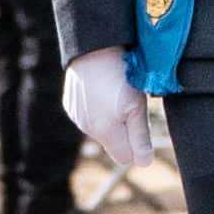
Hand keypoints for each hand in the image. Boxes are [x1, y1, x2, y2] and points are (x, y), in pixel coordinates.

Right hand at [62, 45, 154, 167]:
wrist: (93, 50)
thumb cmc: (121, 77)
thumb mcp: (137, 107)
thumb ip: (139, 137)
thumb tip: (144, 163)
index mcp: (105, 131)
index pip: (125, 158)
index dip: (137, 147)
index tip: (142, 126)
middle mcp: (87, 128)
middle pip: (113, 143)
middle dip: (125, 132)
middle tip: (131, 106)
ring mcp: (76, 117)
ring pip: (101, 130)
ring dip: (111, 120)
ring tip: (117, 95)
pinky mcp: (70, 105)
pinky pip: (89, 117)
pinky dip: (98, 110)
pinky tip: (103, 91)